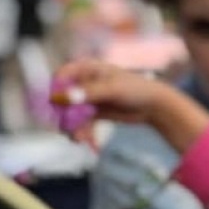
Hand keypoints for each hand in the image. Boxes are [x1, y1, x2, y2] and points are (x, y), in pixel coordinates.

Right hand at [50, 59, 208, 151]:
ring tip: (77, 138)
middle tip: (63, 128)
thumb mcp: (111, 89)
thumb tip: (62, 98)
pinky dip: (82, 130)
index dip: (54, 91)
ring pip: (71, 112)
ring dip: (71, 126)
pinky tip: (84, 140)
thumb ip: (88, 93)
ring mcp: (88, 98)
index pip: (60, 77)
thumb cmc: (135, 89)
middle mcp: (83, 82)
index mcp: (85, 68)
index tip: (54, 107)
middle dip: (62, 114)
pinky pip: (82, 122)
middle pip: (63, 97)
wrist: (154, 106)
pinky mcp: (94, 112)